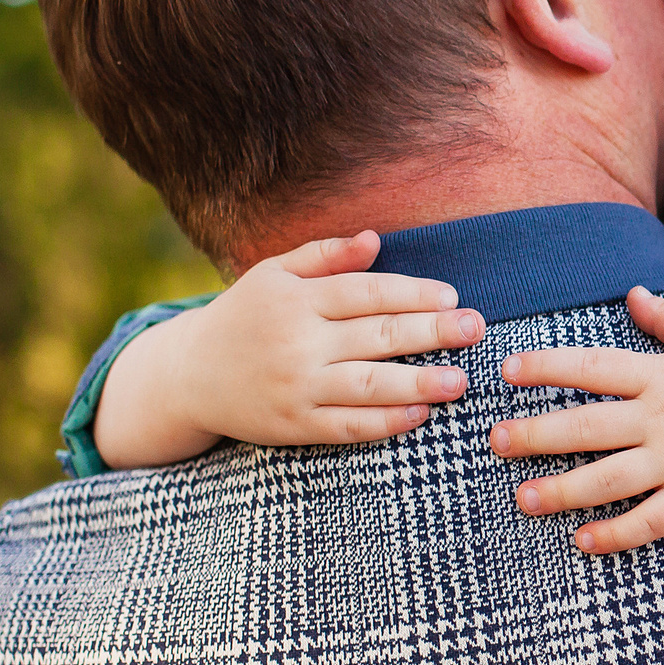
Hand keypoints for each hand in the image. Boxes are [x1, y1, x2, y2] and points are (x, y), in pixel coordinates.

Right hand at [137, 231, 483, 452]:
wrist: (188, 375)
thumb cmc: (243, 316)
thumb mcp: (273, 274)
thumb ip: (325, 256)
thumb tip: (375, 239)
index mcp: (296, 299)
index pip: (367, 293)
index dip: (413, 293)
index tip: (452, 296)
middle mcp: (297, 342)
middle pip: (376, 336)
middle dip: (432, 332)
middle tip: (475, 329)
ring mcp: (295, 387)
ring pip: (368, 385)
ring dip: (419, 383)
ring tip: (460, 381)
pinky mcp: (293, 425)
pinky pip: (346, 426)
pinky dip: (385, 423)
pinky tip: (419, 416)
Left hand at [490, 287, 663, 553]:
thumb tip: (631, 295)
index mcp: (663, 373)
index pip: (591, 367)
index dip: (546, 367)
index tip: (507, 371)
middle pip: (586, 427)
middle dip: (535, 435)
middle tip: (494, 442)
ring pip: (610, 479)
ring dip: (562, 491)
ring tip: (523, 499)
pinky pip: (652, 519)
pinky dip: (616, 534)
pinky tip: (584, 541)